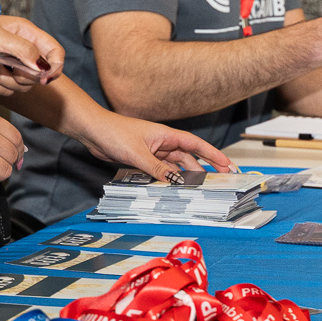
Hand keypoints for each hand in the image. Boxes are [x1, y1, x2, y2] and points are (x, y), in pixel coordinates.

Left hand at [0, 8, 63, 91]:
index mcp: (27, 32)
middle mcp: (23, 47)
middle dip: (22, 76)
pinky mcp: (1, 72)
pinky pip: (8, 89)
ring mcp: (13, 61)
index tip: (44, 78)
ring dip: (6, 81)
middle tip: (4, 67)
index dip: (55, 66)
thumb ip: (22, 50)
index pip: (55, 51)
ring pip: (24, 84)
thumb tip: (43, 67)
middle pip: (41, 73)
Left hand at [70, 108, 234, 181]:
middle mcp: (162, 143)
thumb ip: (157, 169)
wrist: (93, 131)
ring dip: (186, 176)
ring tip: (199, 189)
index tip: (228, 165)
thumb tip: (177, 181)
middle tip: (220, 180)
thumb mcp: (138, 154)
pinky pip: (160, 171)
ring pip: (175, 166)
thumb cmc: (115, 133)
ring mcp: (153, 151)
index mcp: (166, 135)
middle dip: (205, 168)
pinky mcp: (143, 159)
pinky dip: (168, 180)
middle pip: (189, 157)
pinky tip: (173, 189)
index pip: (196, 145)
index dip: (213, 155)